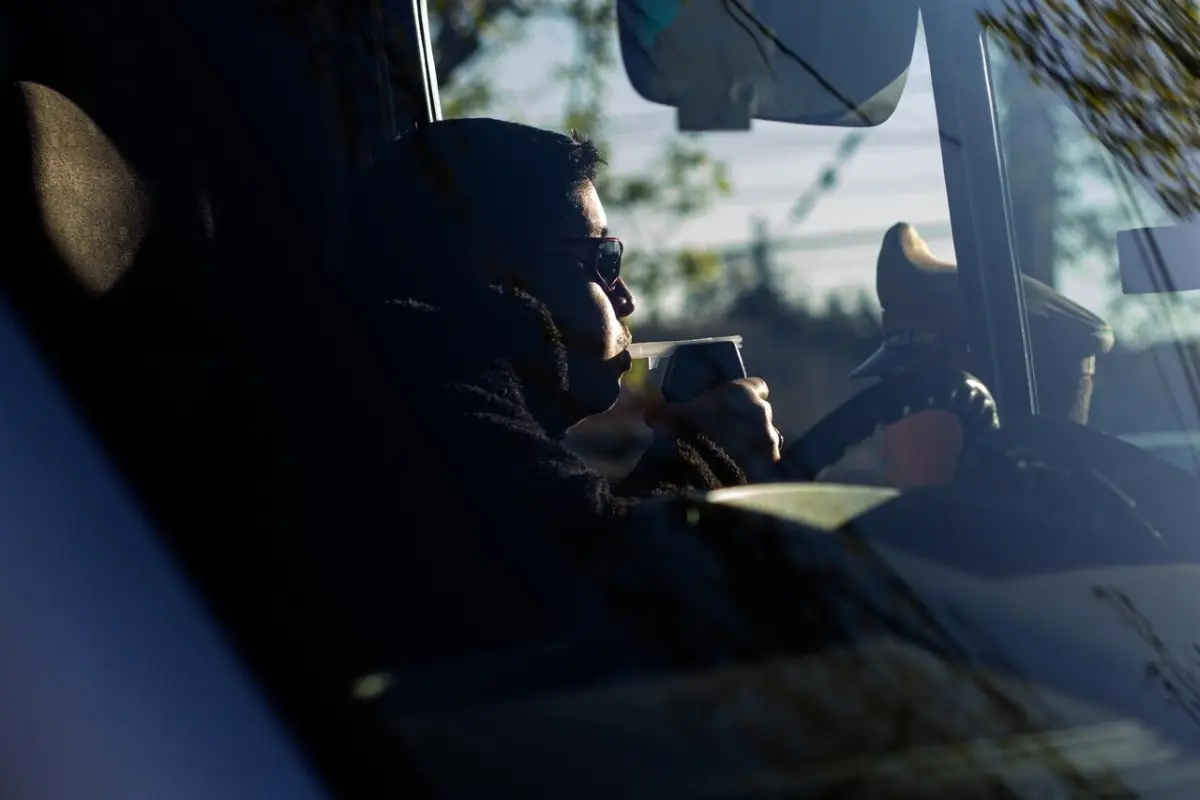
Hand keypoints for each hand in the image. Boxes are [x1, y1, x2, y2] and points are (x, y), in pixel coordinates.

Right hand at [644, 377, 782, 470]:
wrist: (700, 472)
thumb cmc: (684, 434)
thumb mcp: (667, 418)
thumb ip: (661, 413)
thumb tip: (647, 411)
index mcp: (740, 393)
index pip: (756, 386)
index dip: (747, 393)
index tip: (736, 403)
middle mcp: (761, 412)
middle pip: (761, 413)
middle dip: (749, 423)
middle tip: (729, 435)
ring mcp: (770, 439)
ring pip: (766, 439)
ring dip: (754, 446)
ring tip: (734, 460)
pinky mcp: (772, 465)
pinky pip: (768, 463)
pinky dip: (759, 469)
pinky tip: (744, 477)